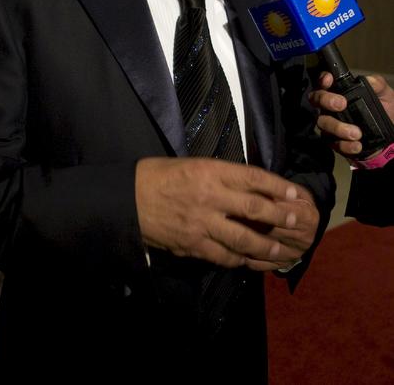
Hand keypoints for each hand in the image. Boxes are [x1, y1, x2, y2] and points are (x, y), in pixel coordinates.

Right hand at [135, 157, 316, 272]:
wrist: (129, 198)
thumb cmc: (160, 175)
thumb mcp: (193, 164)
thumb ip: (220, 175)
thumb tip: (251, 186)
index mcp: (210, 171)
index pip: (253, 177)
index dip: (277, 186)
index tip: (294, 193)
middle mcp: (210, 196)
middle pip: (255, 208)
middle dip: (280, 216)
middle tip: (297, 222)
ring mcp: (202, 223)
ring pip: (243, 238)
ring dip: (267, 246)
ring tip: (283, 251)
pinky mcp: (193, 245)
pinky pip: (223, 256)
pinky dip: (241, 260)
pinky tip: (252, 262)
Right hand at [310, 72, 393, 156]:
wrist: (388, 138)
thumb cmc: (384, 111)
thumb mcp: (384, 95)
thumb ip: (377, 84)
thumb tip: (369, 80)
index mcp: (340, 92)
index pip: (325, 82)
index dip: (322, 79)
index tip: (329, 80)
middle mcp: (331, 107)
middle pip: (316, 99)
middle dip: (326, 100)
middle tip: (341, 104)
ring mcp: (330, 124)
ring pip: (323, 122)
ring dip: (338, 127)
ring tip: (356, 133)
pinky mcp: (334, 142)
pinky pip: (333, 143)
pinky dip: (345, 145)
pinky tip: (357, 145)